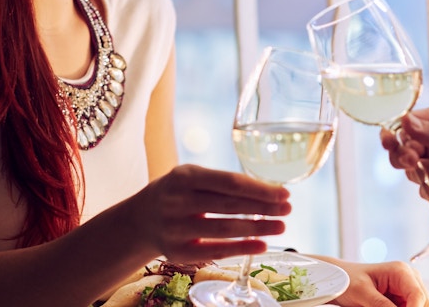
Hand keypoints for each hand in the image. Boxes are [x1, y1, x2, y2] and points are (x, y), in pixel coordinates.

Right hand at [132, 164, 291, 262]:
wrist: (140, 219)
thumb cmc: (178, 193)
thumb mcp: (192, 177)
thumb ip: (223, 182)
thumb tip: (270, 190)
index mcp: (184, 176)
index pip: (229, 182)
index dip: (259, 189)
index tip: (284, 193)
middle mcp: (177, 201)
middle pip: (228, 205)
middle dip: (263, 207)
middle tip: (288, 209)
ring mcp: (175, 228)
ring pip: (223, 229)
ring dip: (256, 229)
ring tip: (280, 226)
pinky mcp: (177, 252)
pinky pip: (214, 251)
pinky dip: (241, 248)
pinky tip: (261, 245)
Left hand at [320, 258, 428, 306]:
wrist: (338, 279)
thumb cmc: (347, 280)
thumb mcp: (363, 294)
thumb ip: (382, 306)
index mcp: (401, 271)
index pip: (418, 296)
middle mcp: (408, 278)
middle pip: (423, 303)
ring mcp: (407, 289)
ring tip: (376, 306)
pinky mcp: (402, 299)